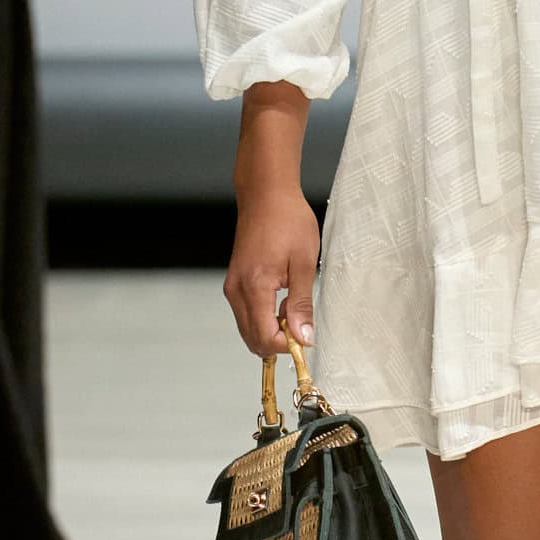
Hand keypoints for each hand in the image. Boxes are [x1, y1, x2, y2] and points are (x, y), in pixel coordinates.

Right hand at [225, 184, 320, 356]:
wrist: (266, 194)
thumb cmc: (288, 221)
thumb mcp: (305, 263)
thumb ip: (301, 304)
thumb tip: (303, 337)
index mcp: (254, 287)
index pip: (264, 338)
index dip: (287, 345)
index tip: (307, 334)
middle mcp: (236, 290)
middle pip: (253, 339)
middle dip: (279, 339)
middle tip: (301, 318)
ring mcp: (232, 286)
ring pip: (249, 328)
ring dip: (272, 328)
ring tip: (292, 303)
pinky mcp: (234, 282)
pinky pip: (247, 313)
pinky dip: (264, 316)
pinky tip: (282, 297)